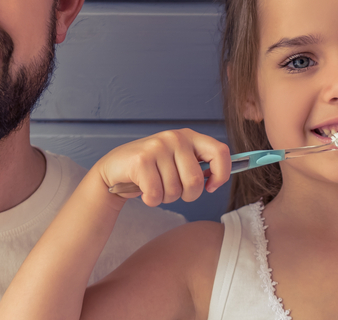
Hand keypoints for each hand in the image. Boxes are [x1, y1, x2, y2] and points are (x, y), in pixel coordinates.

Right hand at [92, 129, 231, 206]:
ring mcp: (157, 147)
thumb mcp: (178, 161)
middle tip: (173, 191)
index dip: (221, 174)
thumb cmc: (152, 169)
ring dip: (165, 198)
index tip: (211, 187)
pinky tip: (144, 190)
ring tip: (155, 186)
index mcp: (190, 137)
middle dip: (187, 196)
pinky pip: (156, 194)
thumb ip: (198, 166)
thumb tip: (217, 180)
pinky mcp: (141, 160)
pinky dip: (151, 200)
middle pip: (195, 181)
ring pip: (175, 191)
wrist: (115, 169)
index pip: (220, 152)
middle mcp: (175, 138)